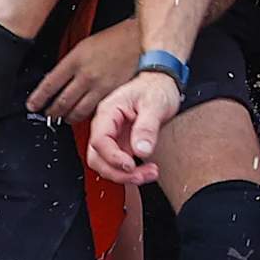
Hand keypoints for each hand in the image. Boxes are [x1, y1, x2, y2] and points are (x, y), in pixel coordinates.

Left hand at [29, 25, 141, 122]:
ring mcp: (100, 86)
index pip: (50, 85)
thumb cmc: (113, 40)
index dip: (38, 98)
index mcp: (75, 60)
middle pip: (61, 102)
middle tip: (47, 114)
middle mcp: (86, 75)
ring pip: (77, 110)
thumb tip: (56, 80)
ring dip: (67, 117)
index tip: (32, 105)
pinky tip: (82, 114)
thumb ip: (70, 64)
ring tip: (64, 117)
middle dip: (51, 111)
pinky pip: (94, 110)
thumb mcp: (84, 45)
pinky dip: (85, 114)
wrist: (139, 40)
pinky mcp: (113, 94)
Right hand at [87, 70, 183, 185]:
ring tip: (148, 174)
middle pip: (97, 157)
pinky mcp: (122, 144)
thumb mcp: (155, 104)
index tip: (130, 165)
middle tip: (141, 175)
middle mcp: (106, 126)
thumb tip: (141, 150)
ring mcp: (113, 137)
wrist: (162, 83)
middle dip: (117, 172)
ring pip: (105, 164)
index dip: (112, 157)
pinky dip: (130, 172)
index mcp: (108, 112)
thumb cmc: (155, 88)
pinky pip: (118, 164)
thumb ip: (147, 127)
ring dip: (124, 176)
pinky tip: (145, 171)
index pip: (99, 140)